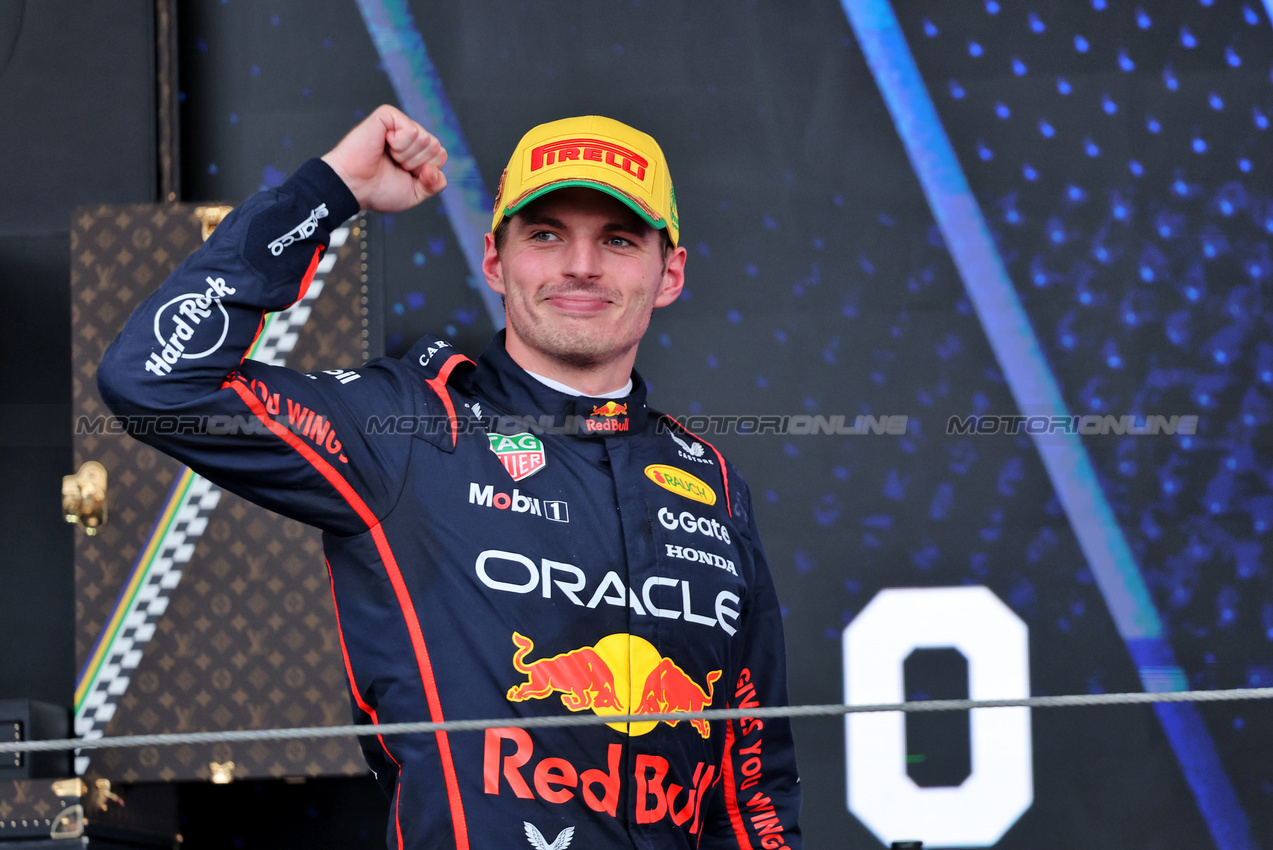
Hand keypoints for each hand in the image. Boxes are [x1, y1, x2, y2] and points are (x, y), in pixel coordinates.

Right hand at [321, 104, 447, 211]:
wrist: (354, 187)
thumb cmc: (378, 190)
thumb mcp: (415, 193)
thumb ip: (435, 184)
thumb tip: (436, 165)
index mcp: (416, 151)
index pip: (441, 155)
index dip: (426, 172)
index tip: (404, 175)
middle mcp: (409, 135)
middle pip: (435, 146)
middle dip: (417, 164)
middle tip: (394, 165)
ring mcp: (398, 123)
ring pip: (425, 139)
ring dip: (406, 156)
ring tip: (387, 156)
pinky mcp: (387, 115)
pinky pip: (412, 130)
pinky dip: (399, 145)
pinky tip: (383, 144)